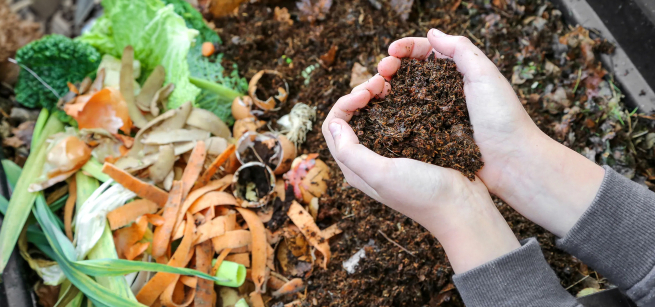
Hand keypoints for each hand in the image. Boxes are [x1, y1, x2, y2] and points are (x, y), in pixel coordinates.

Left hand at [321, 37, 520, 273]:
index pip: (333, 127)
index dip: (344, 103)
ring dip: (377, 96)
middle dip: (359, 95)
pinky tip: (407, 92)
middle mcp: (368, 159)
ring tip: (391, 82)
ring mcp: (391, 152)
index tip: (366, 92)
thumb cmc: (421, 194)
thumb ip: (351, 152)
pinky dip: (396, 101)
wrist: (462, 207)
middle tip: (380, 81)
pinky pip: (396, 118)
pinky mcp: (412, 146)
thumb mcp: (381, 174)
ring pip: (373, 115)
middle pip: (350, 118)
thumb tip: (335, 123)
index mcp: (355, 167)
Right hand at [377, 29, 604, 236]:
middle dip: (392, 67)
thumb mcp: (485, 75)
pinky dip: (392, 114)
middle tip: (380, 72)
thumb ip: (461, 50)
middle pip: (411, 72)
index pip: (427, 52)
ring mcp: (436, 114)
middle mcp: (445, 91)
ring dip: (388, 89)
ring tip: (375, 90)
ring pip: (405, 96)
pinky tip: (381, 112)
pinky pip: (407, 121)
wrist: (511, 162)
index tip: (390, 52)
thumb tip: (432, 33)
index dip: (406, 49)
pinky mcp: (431, 136)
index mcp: (459, 73)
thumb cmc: (503, 118)